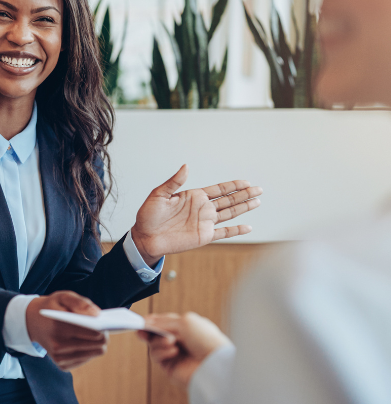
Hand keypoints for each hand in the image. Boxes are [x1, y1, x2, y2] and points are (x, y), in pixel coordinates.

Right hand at [26, 292, 106, 370]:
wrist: (32, 322)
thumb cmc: (53, 307)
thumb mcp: (63, 296)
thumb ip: (81, 303)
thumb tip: (97, 315)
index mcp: (59, 326)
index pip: (94, 333)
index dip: (103, 327)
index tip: (103, 322)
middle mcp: (58, 345)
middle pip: (98, 346)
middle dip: (103, 336)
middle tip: (101, 327)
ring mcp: (59, 358)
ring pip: (94, 353)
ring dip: (96, 344)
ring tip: (92, 333)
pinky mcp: (62, 365)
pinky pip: (86, 359)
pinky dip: (88, 350)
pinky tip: (82, 341)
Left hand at [131, 164, 261, 264]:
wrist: (145, 237)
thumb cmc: (148, 216)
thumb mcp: (158, 195)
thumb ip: (174, 182)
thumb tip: (186, 166)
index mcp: (193, 197)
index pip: (218, 189)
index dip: (233, 185)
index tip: (246, 181)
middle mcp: (202, 209)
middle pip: (228, 200)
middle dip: (244, 194)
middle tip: (259, 189)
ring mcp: (204, 223)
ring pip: (229, 214)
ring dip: (244, 208)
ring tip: (258, 201)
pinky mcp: (203, 237)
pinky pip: (223, 233)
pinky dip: (236, 230)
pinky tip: (248, 227)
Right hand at [137, 312, 231, 386]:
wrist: (215, 364)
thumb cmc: (207, 340)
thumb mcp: (184, 322)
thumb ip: (163, 322)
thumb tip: (146, 323)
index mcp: (186, 326)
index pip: (164, 321)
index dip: (152, 321)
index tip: (142, 320)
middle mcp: (180, 340)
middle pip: (155, 333)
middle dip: (148, 331)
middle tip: (142, 330)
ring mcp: (175, 354)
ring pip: (153, 345)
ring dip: (159, 341)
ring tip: (170, 341)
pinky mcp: (170, 367)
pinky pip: (156, 356)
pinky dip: (161, 352)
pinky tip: (173, 351)